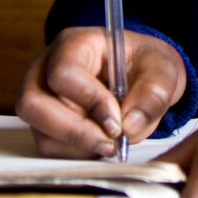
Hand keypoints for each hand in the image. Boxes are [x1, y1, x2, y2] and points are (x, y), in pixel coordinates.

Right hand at [16, 26, 186, 157]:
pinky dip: (75, 153)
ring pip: (40, 131)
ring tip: (111, 144)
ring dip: (77, 146)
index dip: (89, 101)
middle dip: (75, 132)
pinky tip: (100, 144)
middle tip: (111, 144)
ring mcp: (40, 95)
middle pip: (33, 104)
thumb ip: (154, 93)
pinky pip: (48, 146)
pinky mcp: (44, 122)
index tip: (117, 122)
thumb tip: (129, 126)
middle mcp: (46, 67)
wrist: (141, 76)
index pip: (64, 72)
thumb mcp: (163, 69)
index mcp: (75, 43)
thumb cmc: (146, 64)